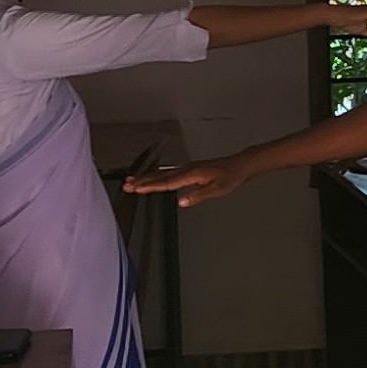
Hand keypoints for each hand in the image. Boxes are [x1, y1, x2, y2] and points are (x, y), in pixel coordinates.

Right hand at [123, 158, 251, 206]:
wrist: (239, 165)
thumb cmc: (230, 177)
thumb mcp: (218, 190)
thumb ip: (199, 195)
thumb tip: (181, 202)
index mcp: (192, 174)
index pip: (167, 182)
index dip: (151, 186)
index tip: (137, 189)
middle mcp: (187, 169)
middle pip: (160, 176)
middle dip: (143, 181)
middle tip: (127, 185)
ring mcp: (187, 168)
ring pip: (162, 173)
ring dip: (146, 178)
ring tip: (131, 181)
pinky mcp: (189, 169)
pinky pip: (168, 173)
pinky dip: (157, 176)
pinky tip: (151, 178)